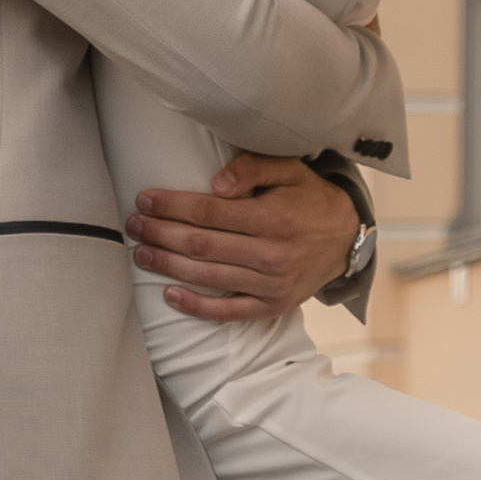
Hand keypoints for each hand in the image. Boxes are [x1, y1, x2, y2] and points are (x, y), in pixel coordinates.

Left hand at [125, 152, 359, 320]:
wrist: (348, 238)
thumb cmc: (309, 199)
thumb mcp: (290, 169)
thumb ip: (252, 168)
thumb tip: (216, 184)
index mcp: (272, 217)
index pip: (208, 212)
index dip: (171, 206)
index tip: (144, 200)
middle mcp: (271, 253)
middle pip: (200, 246)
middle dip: (160, 234)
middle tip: (133, 225)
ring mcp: (272, 284)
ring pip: (208, 277)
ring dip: (168, 267)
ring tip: (141, 254)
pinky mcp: (273, 305)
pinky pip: (229, 311)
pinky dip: (197, 306)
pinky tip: (169, 295)